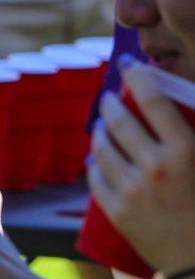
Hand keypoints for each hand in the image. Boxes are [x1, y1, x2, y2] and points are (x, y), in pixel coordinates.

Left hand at [90, 67, 194, 277]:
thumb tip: (179, 105)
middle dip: (110, 104)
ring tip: (102, 127)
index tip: (130, 66)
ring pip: (101, 147)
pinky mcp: (117, 212)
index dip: (137, 75)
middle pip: (119, 120)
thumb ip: (194, 135)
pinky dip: (94, 164)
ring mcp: (132, 191)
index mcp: (185, 152)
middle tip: (109, 99)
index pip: (152, 99)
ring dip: (99, 131)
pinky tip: (95, 159)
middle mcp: (155, 167)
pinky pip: (95, 178)